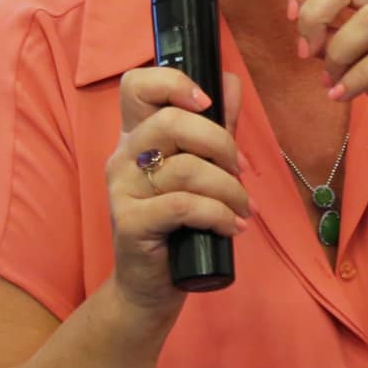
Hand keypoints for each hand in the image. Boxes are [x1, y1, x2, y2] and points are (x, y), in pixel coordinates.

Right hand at [106, 68, 249, 316]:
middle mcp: (123, 155)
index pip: (136, 85)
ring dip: (229, 189)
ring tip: (245, 209)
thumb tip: (230, 83)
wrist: (152, 286)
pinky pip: (183, 205)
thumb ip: (215, 127)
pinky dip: (218, 214)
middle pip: (171, 122)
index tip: (207, 103)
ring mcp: (122, 188)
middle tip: (241, 170)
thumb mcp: (201, 170)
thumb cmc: (179, 225)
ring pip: (186, 168)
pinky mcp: (130, 221)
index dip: (173, 82)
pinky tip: (233, 227)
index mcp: (137, 135)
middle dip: (221, 143)